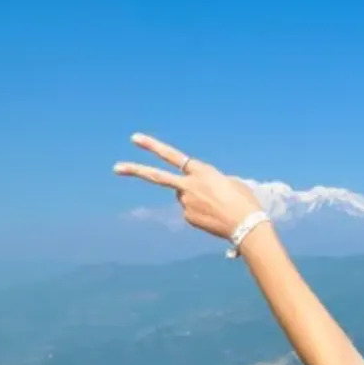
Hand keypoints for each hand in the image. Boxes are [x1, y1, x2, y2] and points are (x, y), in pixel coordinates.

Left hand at [114, 133, 264, 239]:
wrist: (247, 226)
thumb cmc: (245, 202)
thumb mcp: (231, 182)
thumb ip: (210, 181)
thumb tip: (198, 191)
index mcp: (202, 172)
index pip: (173, 156)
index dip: (153, 146)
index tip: (135, 139)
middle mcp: (189, 186)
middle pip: (157, 177)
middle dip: (135, 170)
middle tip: (116, 168)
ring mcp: (185, 203)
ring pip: (184, 197)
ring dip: (196, 199)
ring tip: (219, 207)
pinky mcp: (187, 217)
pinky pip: (191, 212)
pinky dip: (201, 213)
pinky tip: (216, 217)